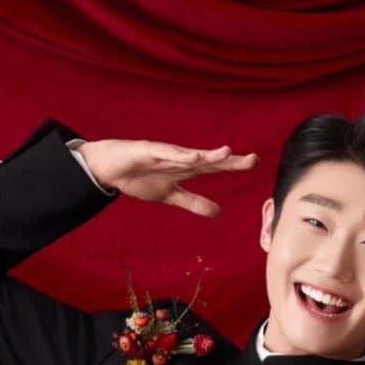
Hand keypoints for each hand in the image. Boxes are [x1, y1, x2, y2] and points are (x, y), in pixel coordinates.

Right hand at [76, 141, 259, 216]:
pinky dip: (179, 155)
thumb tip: (219, 212)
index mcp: (185, 168)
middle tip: (253, 159)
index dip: (233, 165)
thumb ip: (193, 202)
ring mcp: (164, 154)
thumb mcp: (170, 196)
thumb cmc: (140, 177)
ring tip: (227, 153)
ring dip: (207, 154)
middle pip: (207, 159)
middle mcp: (179, 158)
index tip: (254, 162)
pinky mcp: (147, 151)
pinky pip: (165, 154)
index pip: (214, 167)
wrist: (110, 168)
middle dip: (228, 159)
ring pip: (189, 154)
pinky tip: (193, 156)